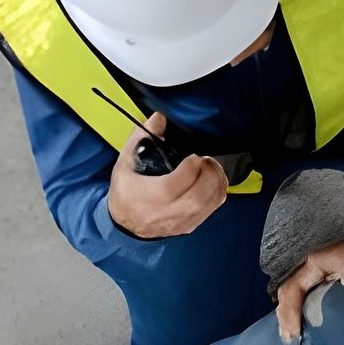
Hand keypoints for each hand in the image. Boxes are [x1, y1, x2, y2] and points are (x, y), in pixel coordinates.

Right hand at [106, 112, 227, 238]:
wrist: (125, 222)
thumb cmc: (125, 192)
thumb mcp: (126, 162)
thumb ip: (142, 137)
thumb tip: (159, 118)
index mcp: (148, 197)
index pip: (174, 185)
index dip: (190, 167)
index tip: (193, 156)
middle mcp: (165, 213)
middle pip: (197, 197)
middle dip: (209, 174)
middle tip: (206, 161)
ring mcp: (179, 222)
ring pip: (209, 204)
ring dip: (217, 182)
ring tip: (210, 168)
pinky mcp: (190, 225)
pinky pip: (212, 210)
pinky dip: (217, 192)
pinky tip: (212, 180)